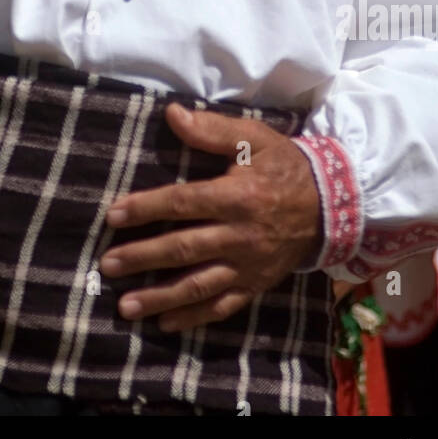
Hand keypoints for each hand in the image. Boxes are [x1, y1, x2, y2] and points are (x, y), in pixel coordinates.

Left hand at [99, 102, 321, 333]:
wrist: (330, 204)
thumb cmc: (283, 165)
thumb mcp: (254, 138)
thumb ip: (212, 130)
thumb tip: (172, 114)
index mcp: (237, 197)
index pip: (183, 204)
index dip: (146, 209)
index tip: (113, 216)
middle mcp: (240, 236)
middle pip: (184, 248)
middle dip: (143, 258)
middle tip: (107, 264)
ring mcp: (248, 266)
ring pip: (199, 285)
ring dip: (161, 297)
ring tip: (126, 306)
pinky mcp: (255, 285)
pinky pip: (222, 306)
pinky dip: (194, 318)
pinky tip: (165, 324)